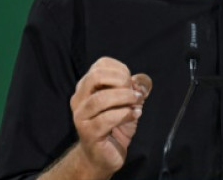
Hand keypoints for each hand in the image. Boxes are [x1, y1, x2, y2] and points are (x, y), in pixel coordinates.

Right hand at [68, 57, 151, 177]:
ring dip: (124, 98)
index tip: (132, 83)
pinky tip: (135, 115)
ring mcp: (81, 116)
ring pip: (100, 99)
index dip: (120, 70)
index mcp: (87, 87)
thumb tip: (143, 81)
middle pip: (95, 76)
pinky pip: (106, 119)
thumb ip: (136, 89)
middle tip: (133, 92)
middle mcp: (79, 99)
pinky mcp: (88, 133)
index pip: (101, 64)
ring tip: (137, 103)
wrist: (101, 157)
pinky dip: (125, 114)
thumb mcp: (128, 104)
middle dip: (120, 81)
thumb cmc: (114, 127)